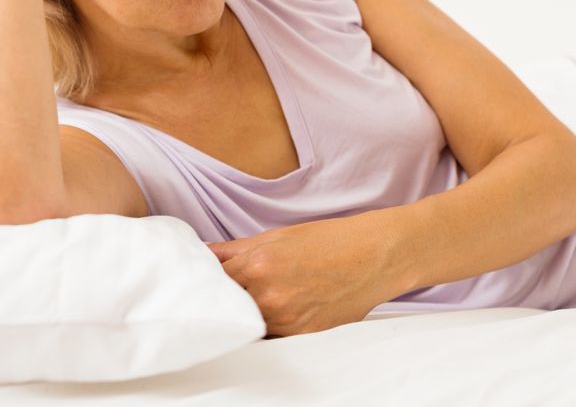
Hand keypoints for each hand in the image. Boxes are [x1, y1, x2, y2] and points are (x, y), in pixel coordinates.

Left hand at [206, 214, 407, 337]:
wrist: (372, 256)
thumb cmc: (326, 241)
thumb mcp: (276, 236)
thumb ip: (235, 249)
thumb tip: (202, 253)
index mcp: (257, 265)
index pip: (214, 281)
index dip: (208, 282)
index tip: (204, 282)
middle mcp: (268, 295)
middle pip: (228, 308)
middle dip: (223, 302)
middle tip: (223, 296)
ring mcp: (286, 320)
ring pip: (249, 327)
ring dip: (245, 318)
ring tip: (254, 303)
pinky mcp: (304, 336)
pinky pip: (273, 338)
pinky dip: (268, 329)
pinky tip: (275, 315)